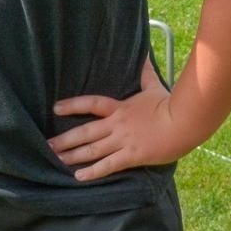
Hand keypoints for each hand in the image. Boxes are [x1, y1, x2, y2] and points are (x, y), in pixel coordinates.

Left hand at [48, 59, 188, 180]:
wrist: (184, 121)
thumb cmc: (170, 104)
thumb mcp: (154, 86)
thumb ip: (145, 73)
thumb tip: (143, 53)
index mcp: (120, 108)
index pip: (91, 103)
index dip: (73, 105)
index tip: (55, 107)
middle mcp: (117, 124)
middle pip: (85, 131)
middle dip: (65, 139)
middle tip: (47, 145)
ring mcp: (123, 141)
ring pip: (93, 149)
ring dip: (73, 155)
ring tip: (56, 161)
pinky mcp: (132, 156)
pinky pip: (109, 165)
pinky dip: (93, 172)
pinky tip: (78, 177)